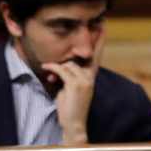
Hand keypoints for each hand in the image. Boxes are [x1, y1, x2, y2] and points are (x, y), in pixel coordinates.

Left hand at [42, 31, 105, 146]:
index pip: (96, 55)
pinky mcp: (76, 84)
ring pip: (69, 64)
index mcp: (91, 77)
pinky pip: (62, 70)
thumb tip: (60, 67)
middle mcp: (90, 77)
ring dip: (57, 68)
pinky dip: (53, 68)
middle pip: (77, 58)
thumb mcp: (69, 89)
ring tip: (50, 77)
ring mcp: (84, 80)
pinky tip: (46, 68)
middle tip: (60, 62)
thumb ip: (68, 76)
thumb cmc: (70, 108)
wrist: (73, 124)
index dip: (100, 41)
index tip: (104, 25)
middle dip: (67, 58)